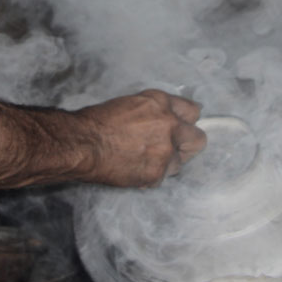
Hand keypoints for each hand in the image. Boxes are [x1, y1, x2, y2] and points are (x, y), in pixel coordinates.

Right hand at [77, 89, 206, 187]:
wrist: (83, 144)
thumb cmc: (97, 122)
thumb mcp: (130, 104)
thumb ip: (153, 111)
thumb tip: (163, 120)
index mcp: (161, 103)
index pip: (192, 111)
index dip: (186, 122)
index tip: (183, 128)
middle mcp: (169, 124)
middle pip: (198, 139)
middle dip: (187, 145)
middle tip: (172, 150)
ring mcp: (165, 150)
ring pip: (179, 163)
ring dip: (166, 164)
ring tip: (143, 162)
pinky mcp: (157, 173)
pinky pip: (161, 178)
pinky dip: (149, 177)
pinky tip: (133, 170)